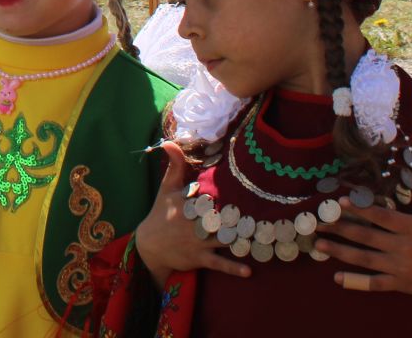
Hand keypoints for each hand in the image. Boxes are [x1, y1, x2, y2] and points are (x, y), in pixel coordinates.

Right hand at [133, 143, 253, 287]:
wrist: (149, 245)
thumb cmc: (160, 213)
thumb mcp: (165, 189)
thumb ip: (174, 166)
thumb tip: (168, 141)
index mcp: (185, 202)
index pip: (207, 195)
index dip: (224, 193)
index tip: (244, 188)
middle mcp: (192, 221)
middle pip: (219, 217)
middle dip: (237, 216)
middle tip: (261, 213)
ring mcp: (196, 241)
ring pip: (223, 239)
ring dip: (241, 240)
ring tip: (263, 238)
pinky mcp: (199, 258)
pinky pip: (218, 264)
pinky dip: (232, 268)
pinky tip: (248, 270)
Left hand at [319, 172, 411, 320]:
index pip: (382, 217)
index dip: (361, 209)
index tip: (340, 202)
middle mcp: (403, 248)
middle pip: (366, 236)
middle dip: (340, 228)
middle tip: (317, 222)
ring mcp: (400, 267)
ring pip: (365, 259)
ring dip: (340, 251)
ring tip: (319, 244)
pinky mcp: (400, 283)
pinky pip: (375, 283)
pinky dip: (356, 281)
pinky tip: (337, 277)